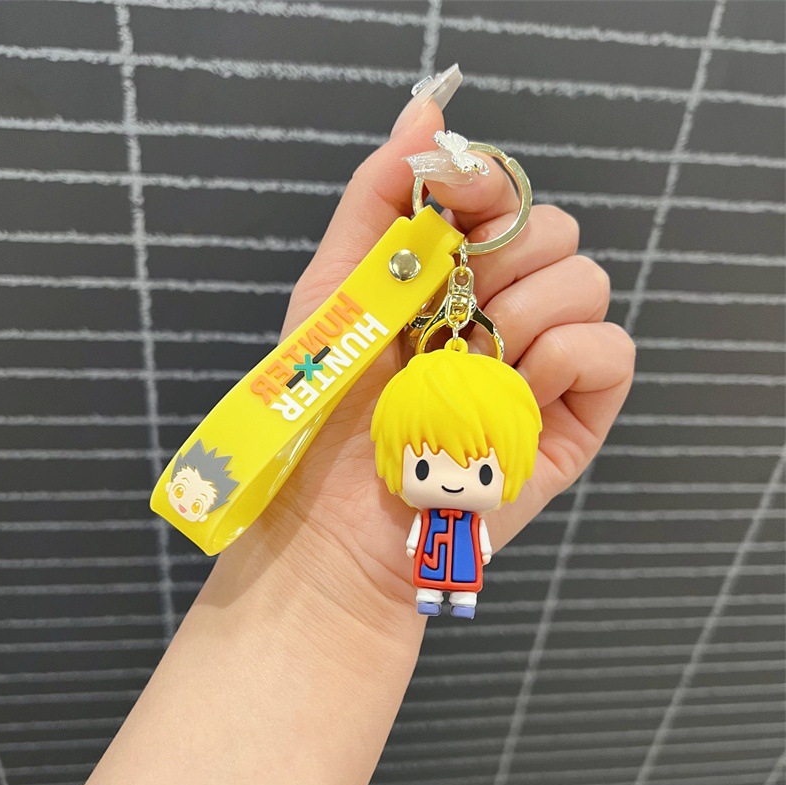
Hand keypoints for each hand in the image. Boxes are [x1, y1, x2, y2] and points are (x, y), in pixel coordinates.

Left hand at [239, 97, 633, 622]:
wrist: (337, 518)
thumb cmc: (329, 405)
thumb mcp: (338, 287)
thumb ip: (378, 196)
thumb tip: (429, 111)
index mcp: (457, 275)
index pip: (505, 194)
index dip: (487, 181)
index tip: (451, 199)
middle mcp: (508, 308)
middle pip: (555, 229)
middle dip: (501, 258)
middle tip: (446, 312)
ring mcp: (545, 361)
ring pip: (587, 281)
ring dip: (520, 312)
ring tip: (467, 365)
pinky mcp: (575, 415)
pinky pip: (610, 350)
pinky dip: (561, 359)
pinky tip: (510, 391)